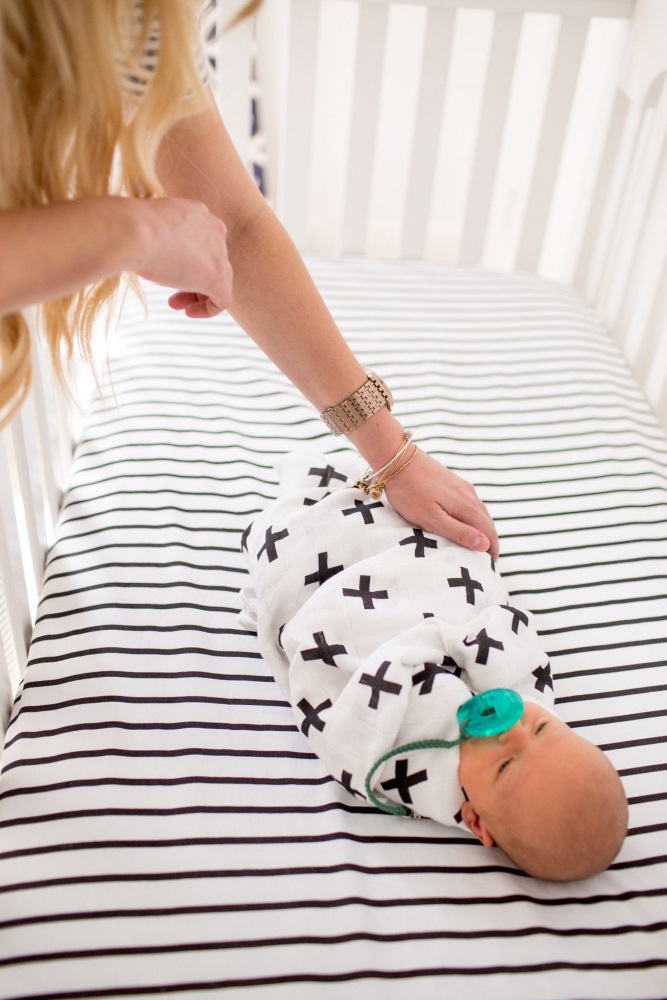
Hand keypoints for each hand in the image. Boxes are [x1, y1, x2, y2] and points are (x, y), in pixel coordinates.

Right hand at [132, 197, 232, 317]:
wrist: (135, 231)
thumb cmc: (130, 228)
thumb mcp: (147, 226)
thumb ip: (158, 236)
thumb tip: (151, 250)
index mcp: (197, 213)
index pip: (203, 241)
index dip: (188, 260)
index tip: (169, 270)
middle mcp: (213, 230)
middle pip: (212, 261)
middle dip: (193, 280)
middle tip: (172, 294)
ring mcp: (219, 254)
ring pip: (220, 280)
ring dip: (199, 296)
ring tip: (176, 305)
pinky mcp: (217, 278)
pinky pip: (223, 300)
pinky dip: (208, 309)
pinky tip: (189, 312)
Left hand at [383, 447, 499, 559]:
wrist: (396, 459)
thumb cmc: (409, 492)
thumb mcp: (431, 518)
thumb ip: (458, 532)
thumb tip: (485, 544)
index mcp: (466, 506)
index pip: (488, 531)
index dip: (492, 549)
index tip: (491, 565)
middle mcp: (469, 494)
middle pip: (487, 521)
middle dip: (489, 540)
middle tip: (487, 558)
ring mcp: (461, 486)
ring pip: (479, 511)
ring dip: (482, 528)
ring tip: (477, 542)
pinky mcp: (451, 481)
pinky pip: (469, 502)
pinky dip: (473, 516)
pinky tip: (464, 519)